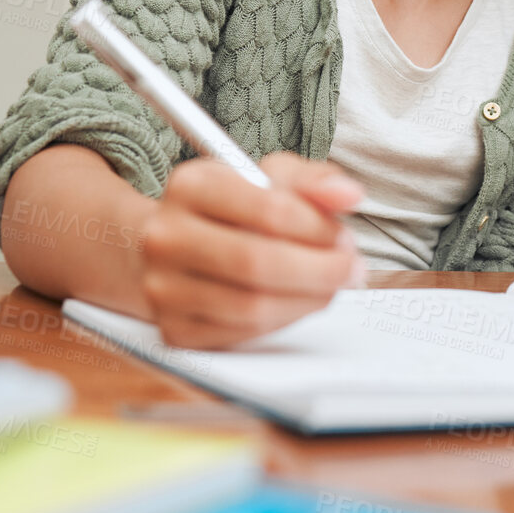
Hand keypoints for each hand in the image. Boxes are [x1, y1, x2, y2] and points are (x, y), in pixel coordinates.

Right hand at [138, 152, 365, 348]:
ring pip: (252, 307)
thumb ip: (313, 180)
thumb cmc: (232, 207)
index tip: (344, 238)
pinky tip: (297, 301)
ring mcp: (163, 287)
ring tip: (330, 285)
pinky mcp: (173, 330)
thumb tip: (348, 194)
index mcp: (192, 185)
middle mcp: (167, 236)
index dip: (319, 229)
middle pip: (258, 263)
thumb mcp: (270, 177)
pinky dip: (282, 321)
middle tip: (350, 269)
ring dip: (307, 300)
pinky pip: (242, 335)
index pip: (270, 210)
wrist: (173, 246)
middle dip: (320, 270)